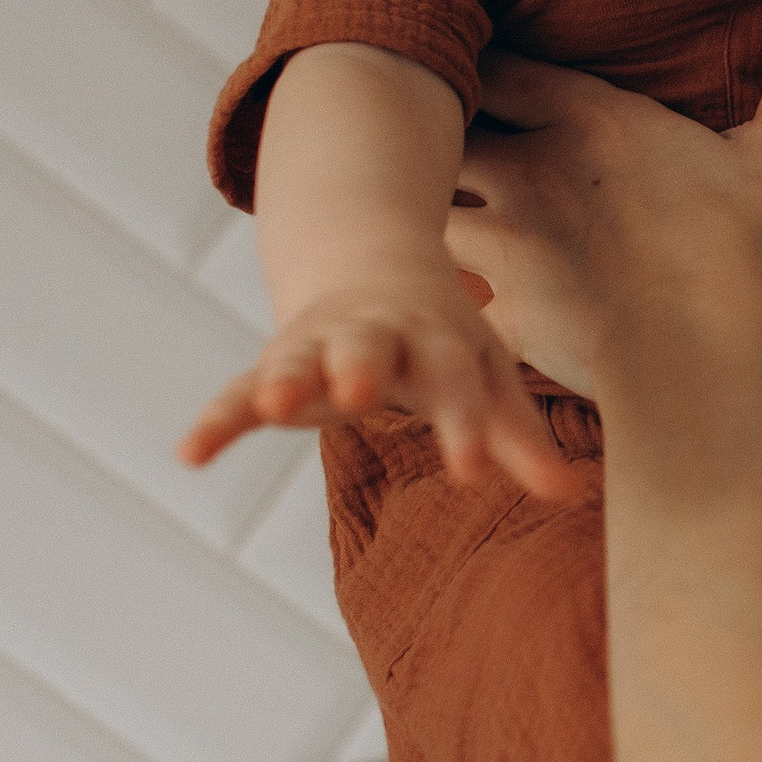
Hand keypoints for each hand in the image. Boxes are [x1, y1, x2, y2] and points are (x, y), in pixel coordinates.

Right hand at [180, 263, 572, 497]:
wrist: (372, 266)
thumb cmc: (442, 341)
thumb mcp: (484, 377)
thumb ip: (517, 437)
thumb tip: (570, 495)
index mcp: (436, 339)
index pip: (456, 382)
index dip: (464, 424)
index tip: (470, 471)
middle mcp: (374, 334)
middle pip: (368, 346)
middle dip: (361, 364)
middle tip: (358, 390)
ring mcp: (318, 344)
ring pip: (297, 357)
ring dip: (283, 377)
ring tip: (266, 405)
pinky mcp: (274, 365)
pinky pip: (237, 392)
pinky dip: (216, 419)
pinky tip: (190, 454)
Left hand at [444, 0, 761, 412]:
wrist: (706, 372)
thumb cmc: (746, 257)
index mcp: (590, 120)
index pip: (495, 64)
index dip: (471, 59)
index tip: (460, 54)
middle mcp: (532, 172)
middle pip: (442, 131)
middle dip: (431, 131)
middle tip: (425, 130)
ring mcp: (509, 248)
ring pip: (430, 211)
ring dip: (429, 211)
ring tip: (422, 213)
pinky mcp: (502, 317)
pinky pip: (452, 304)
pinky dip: (446, 305)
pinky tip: (448, 310)